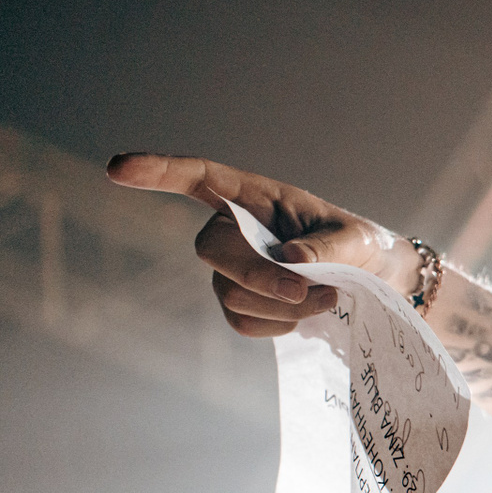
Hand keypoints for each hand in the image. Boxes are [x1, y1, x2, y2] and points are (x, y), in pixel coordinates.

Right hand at [107, 153, 420, 338]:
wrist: (372, 280)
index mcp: (257, 197)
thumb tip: (289, 260)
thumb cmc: (361, 245)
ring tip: (328, 296)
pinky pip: (242, 322)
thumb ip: (329, 247)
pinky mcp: (238, 304)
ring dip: (284, 304)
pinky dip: (279, 324)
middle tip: (307, 290)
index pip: (199, 177)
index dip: (158, 171)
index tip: (118, 168)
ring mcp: (230, 269)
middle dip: (258, 277)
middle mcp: (234, 229)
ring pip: (231, 294)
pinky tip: (307, 312)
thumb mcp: (358, 238)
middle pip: (212, 252)